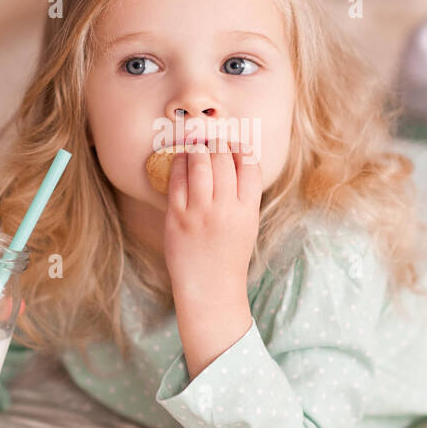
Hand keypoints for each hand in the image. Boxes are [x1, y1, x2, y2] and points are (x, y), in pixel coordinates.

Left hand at [163, 140, 261, 304]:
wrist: (210, 288)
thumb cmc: (229, 255)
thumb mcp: (248, 224)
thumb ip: (244, 195)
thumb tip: (235, 159)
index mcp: (247, 210)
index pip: (249, 165)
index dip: (241, 148)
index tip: (234, 143)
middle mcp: (225, 209)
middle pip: (224, 159)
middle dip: (218, 144)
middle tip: (213, 139)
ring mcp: (199, 212)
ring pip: (200, 164)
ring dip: (199, 149)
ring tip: (198, 147)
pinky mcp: (176, 216)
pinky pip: (177, 180)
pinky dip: (179, 163)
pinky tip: (181, 158)